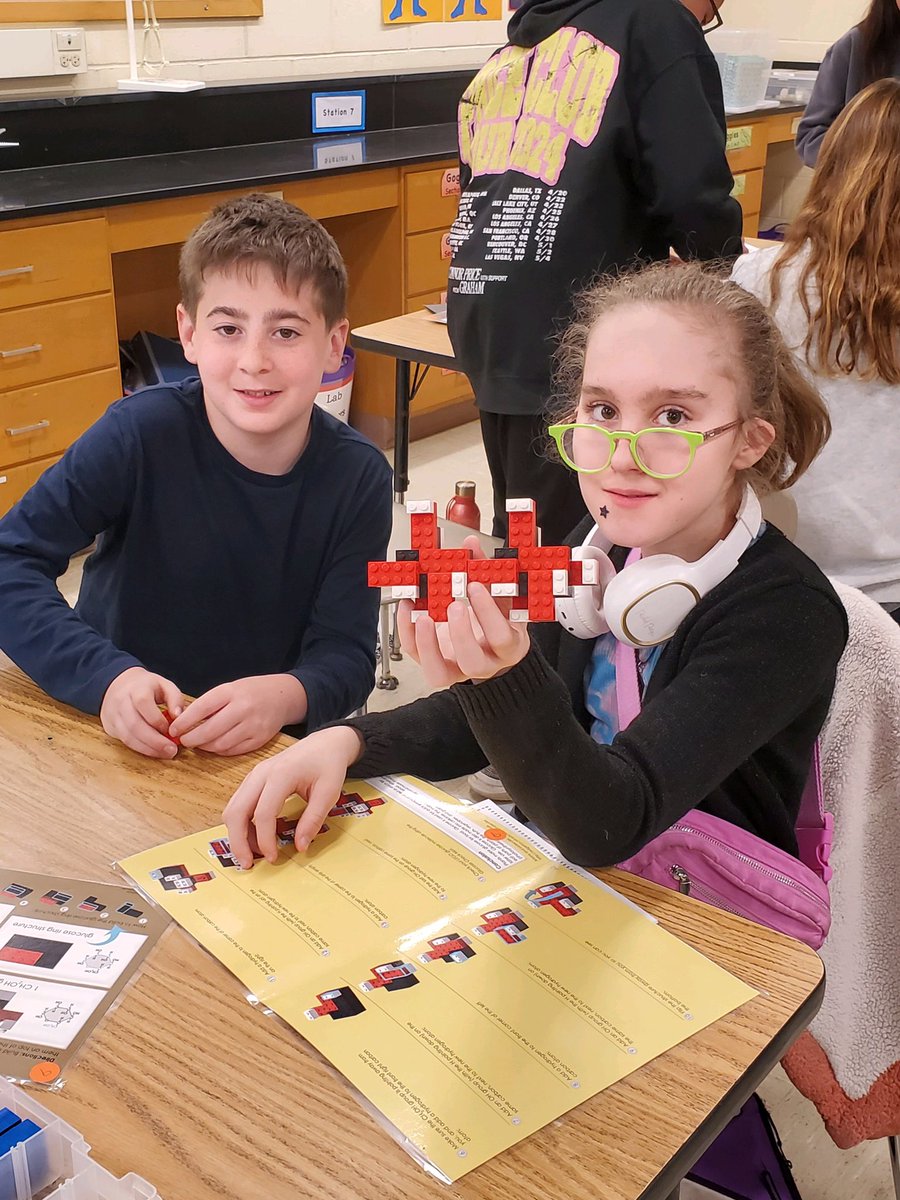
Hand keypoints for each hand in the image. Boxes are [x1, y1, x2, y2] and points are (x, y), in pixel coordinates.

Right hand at [100, 667, 184, 758]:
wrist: (118, 686)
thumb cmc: (146, 687)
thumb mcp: (164, 685)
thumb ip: (175, 698)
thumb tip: (178, 716)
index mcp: (136, 688)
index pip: (143, 703)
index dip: (157, 720)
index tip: (171, 730)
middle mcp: (121, 701)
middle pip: (134, 724)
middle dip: (154, 741)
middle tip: (172, 750)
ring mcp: (114, 715)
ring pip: (128, 736)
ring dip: (148, 748)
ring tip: (165, 753)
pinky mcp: (111, 727)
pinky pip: (125, 741)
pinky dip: (141, 749)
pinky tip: (154, 751)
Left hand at [169, 674, 306, 755]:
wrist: (283, 696)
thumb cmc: (251, 692)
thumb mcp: (230, 689)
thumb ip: (210, 703)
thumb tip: (183, 721)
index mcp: (232, 691)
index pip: (202, 708)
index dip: (184, 721)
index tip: (174, 728)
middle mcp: (243, 708)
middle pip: (210, 730)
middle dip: (192, 738)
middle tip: (183, 740)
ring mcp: (253, 725)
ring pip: (220, 744)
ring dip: (205, 746)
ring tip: (198, 743)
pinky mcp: (260, 739)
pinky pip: (233, 750)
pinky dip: (220, 750)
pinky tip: (215, 745)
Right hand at [223, 725, 363, 866]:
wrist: (325, 743)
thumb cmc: (328, 764)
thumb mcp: (329, 792)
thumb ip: (314, 819)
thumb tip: (300, 847)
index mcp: (281, 774)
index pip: (263, 813)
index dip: (265, 840)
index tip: (274, 858)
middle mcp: (261, 773)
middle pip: (236, 811)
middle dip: (238, 842)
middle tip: (248, 864)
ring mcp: (254, 775)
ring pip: (233, 809)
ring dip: (238, 834)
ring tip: (254, 854)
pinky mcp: (253, 780)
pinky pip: (239, 804)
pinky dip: (242, 824)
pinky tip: (256, 837)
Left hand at [398, 567, 530, 690]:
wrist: (489, 643)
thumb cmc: (497, 618)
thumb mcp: (499, 596)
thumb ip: (486, 572)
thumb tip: (471, 546)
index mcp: (508, 645)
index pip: (502, 638)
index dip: (488, 614)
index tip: (475, 586)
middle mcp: (484, 662)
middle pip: (473, 662)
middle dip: (460, 633)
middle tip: (453, 605)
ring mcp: (457, 668)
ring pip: (440, 673)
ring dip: (428, 645)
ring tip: (424, 616)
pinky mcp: (435, 665)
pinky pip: (417, 657)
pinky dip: (408, 633)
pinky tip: (408, 608)